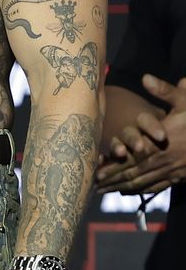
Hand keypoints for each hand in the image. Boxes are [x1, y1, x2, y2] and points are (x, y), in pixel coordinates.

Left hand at [96, 75, 185, 194]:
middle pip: (133, 174)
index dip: (113, 166)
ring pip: (144, 182)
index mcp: (161, 143)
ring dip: (123, 187)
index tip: (96, 171)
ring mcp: (174, 170)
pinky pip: (158, 186)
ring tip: (105, 191)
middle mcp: (165, 159)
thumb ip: (165, 91)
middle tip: (93, 186)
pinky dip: (141, 190)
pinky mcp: (181, 176)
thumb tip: (145, 77)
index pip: (132, 158)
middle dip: (112, 181)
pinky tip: (130, 192)